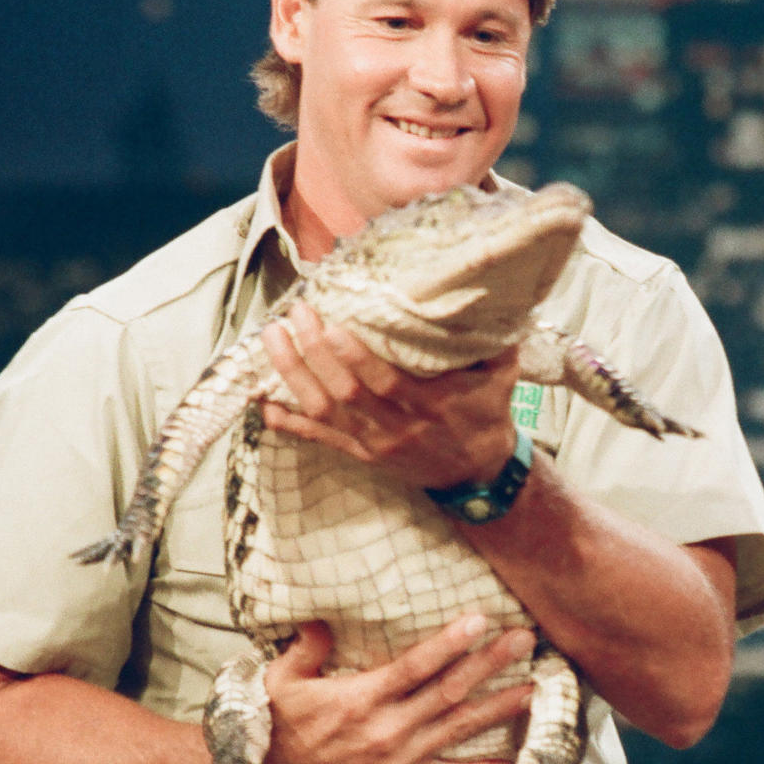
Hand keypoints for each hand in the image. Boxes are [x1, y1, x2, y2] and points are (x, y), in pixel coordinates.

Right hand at [234, 614, 535, 763]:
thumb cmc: (273, 728)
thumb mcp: (280, 679)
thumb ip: (307, 647)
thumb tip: (322, 618)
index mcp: (360, 700)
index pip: (416, 667)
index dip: (450, 643)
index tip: (480, 621)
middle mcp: (386, 731)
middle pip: (449, 692)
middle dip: (489, 665)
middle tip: (524, 641)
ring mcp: (397, 761)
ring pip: (457, 729)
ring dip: (497, 708)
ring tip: (531, 689)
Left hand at [260, 302, 519, 487]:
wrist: (479, 473)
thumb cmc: (486, 413)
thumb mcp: (501, 376)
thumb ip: (493, 338)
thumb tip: (493, 290)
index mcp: (433, 406)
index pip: (387, 384)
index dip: (355, 359)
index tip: (333, 326)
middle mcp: (398, 428)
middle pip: (347, 394)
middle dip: (315, 354)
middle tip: (296, 316)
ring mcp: (375, 444)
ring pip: (325, 413)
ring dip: (294, 376)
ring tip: (273, 339)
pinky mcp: (360, 455)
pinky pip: (319, 439)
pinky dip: (289, 422)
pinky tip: (262, 402)